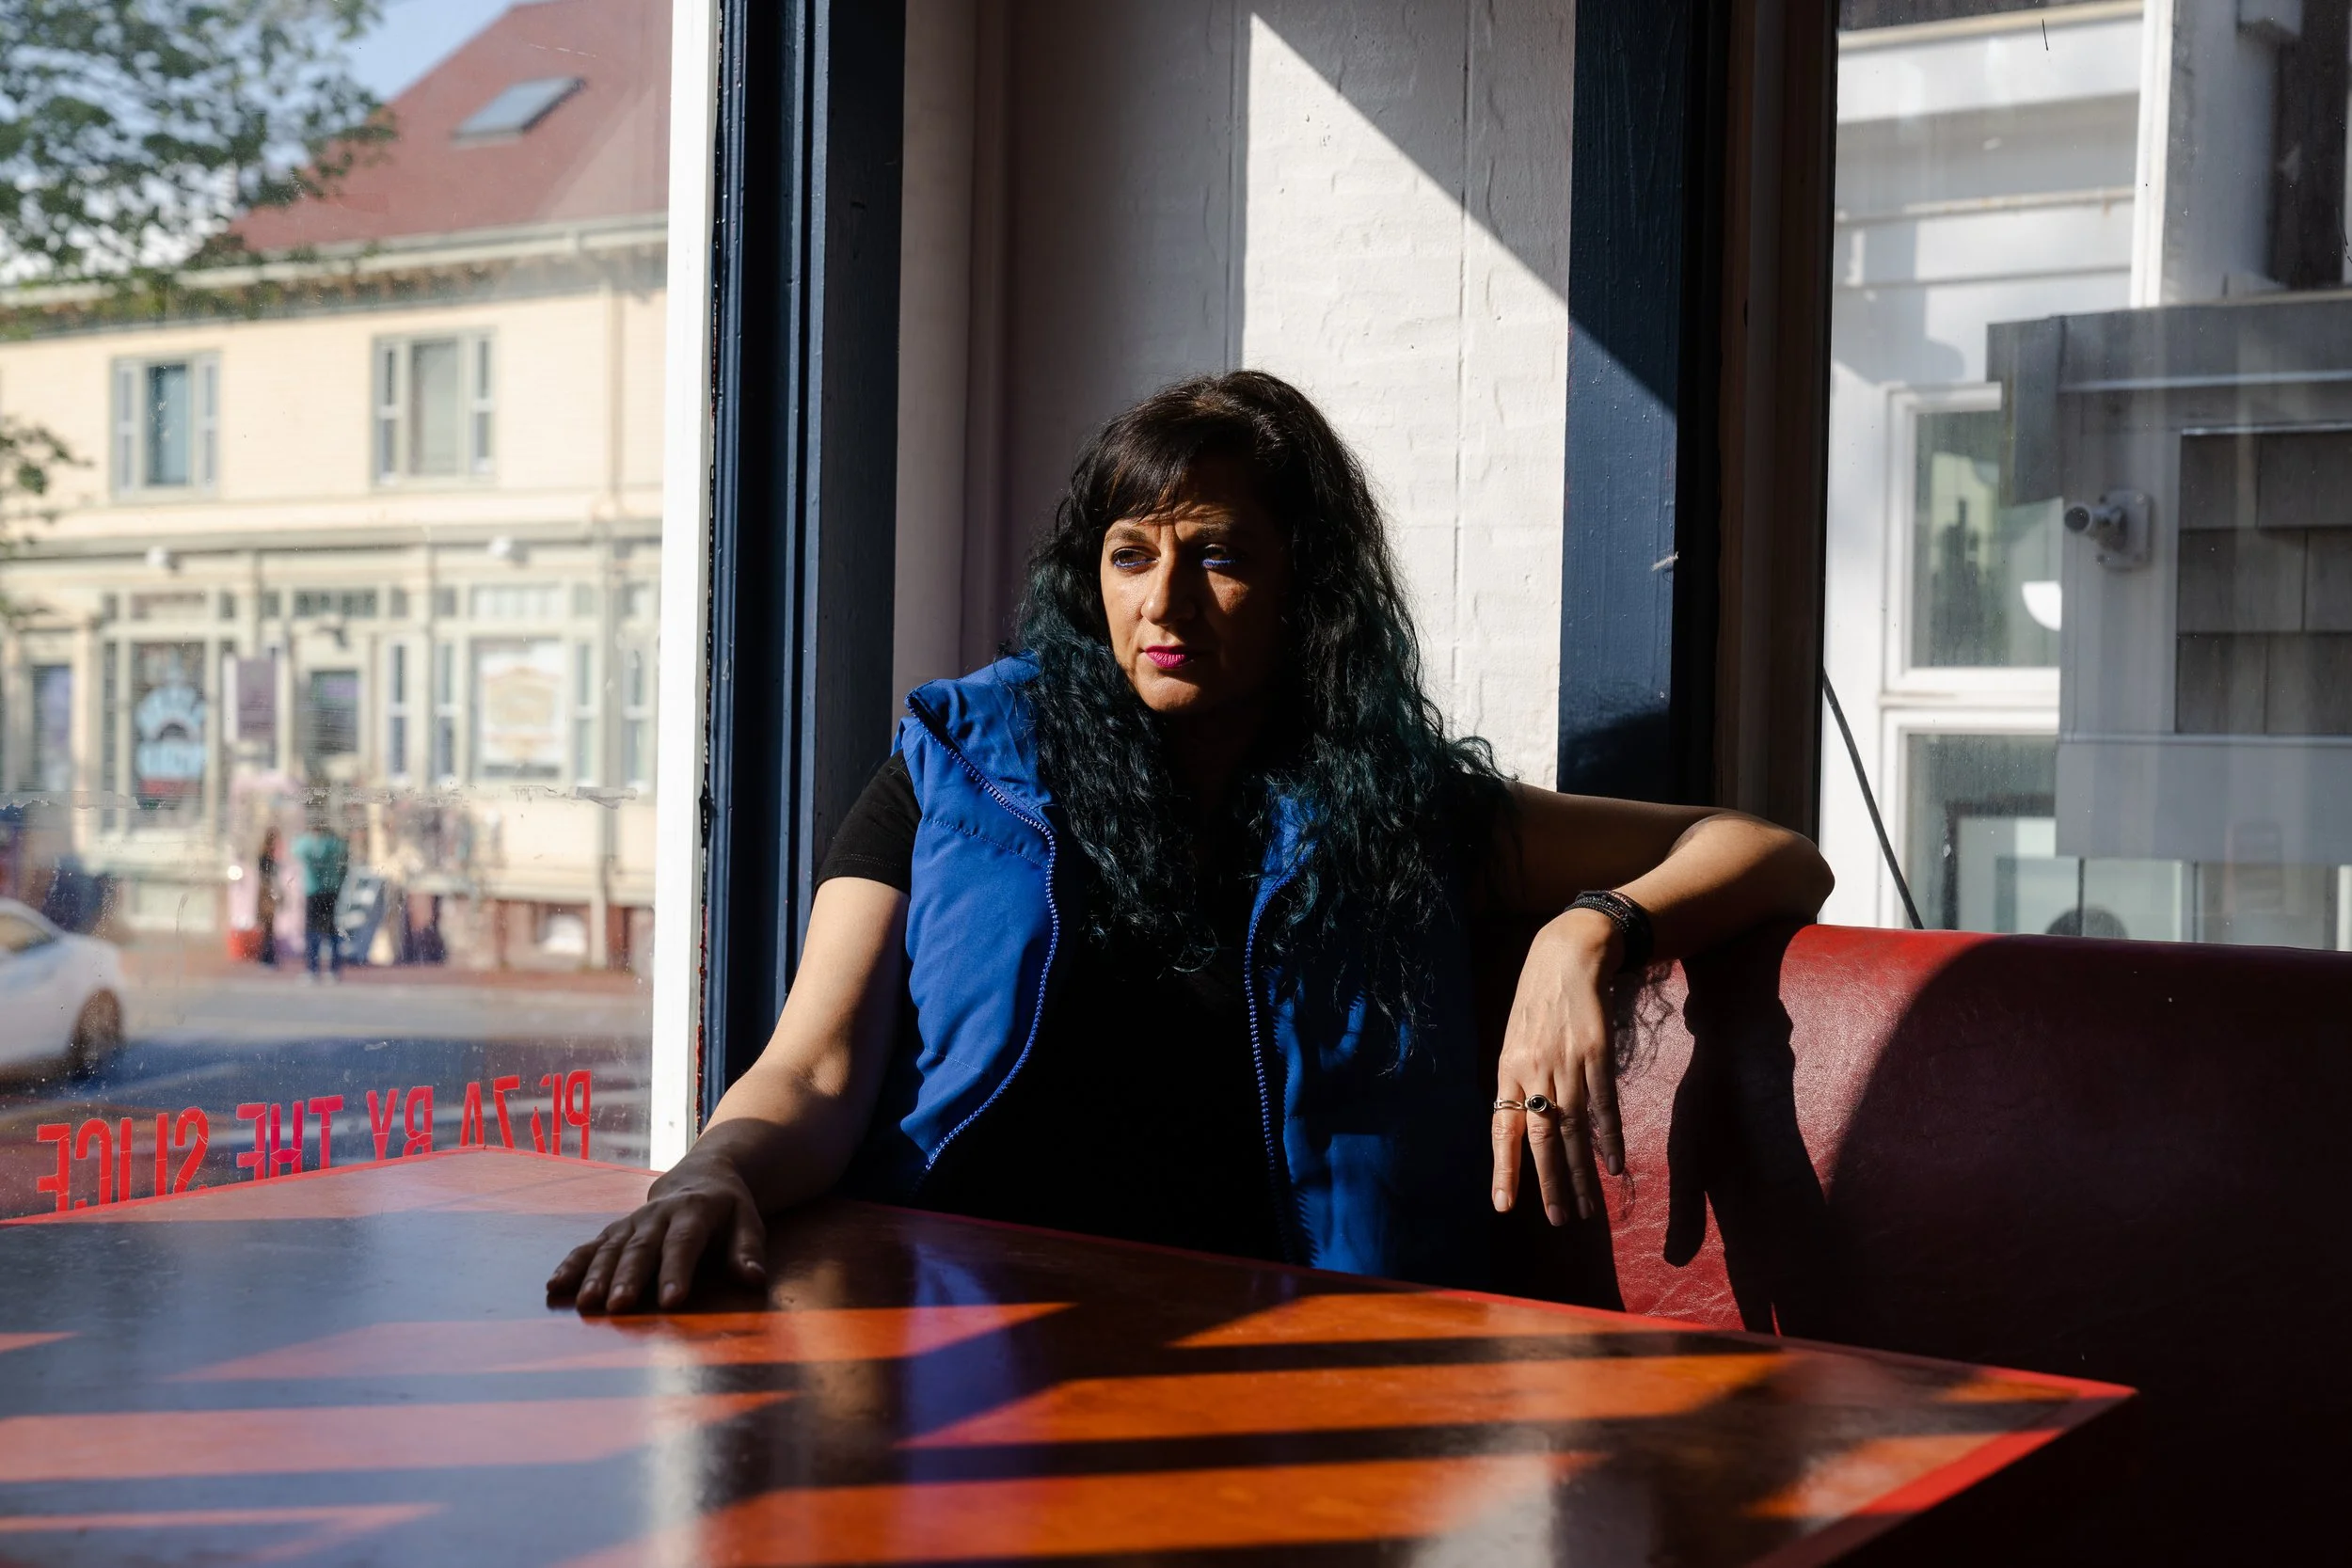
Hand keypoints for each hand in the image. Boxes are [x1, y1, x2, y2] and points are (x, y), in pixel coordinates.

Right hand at [546, 1156, 767, 1313]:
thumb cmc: (728, 1211)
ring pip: (611, 1248)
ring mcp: (632, 1222)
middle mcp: (658, 1216)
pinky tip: (555, 1287)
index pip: (684, 1244)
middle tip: (620, 1307)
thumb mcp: (749, 1223)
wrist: (700, 1178)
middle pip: (641, 1248)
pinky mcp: (614, 1230)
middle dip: (629, 1278)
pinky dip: (572, 1265)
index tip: (671, 1301)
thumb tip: (754, 1280)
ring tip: (587, 1304)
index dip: (677, 1271)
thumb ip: (748, 1251)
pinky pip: (589, 1246)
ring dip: (597, 1275)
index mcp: (694, 1212)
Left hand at [1491, 907, 1624, 1224]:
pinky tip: (1614, 1164)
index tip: (1504, 1207)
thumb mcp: (1516, 1038)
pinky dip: (1609, 1137)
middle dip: (1551, 1184)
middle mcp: (1535, 1070)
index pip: (1504, 1129)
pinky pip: (1604, 1105)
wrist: (1568, 954)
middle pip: (1543, 1138)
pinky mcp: (1598, 1054)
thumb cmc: (1538, 1001)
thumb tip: (1523, 1125)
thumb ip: (1519, 1080)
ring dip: (1582, 1172)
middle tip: (1562, 1220)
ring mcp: (1568, 1063)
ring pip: (1575, 1130)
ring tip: (1589, 1207)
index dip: (1505, 1169)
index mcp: (1508, 1069)